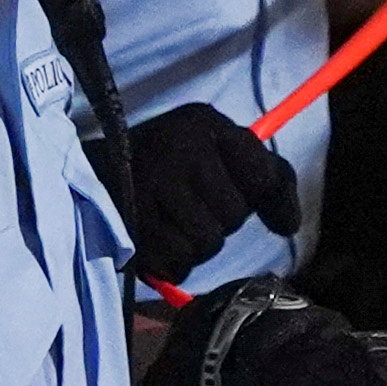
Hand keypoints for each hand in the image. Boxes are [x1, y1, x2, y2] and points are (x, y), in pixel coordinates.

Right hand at [113, 102, 302, 285]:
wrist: (97, 174)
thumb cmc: (173, 164)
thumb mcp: (220, 151)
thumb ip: (269, 178)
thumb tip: (289, 226)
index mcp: (205, 123)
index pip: (264, 177)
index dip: (270, 202)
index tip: (266, 212)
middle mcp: (178, 146)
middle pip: (235, 215)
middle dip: (221, 221)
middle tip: (194, 207)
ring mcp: (151, 182)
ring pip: (207, 243)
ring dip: (197, 246)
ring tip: (176, 224)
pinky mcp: (130, 220)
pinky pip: (177, 261)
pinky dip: (175, 262)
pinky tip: (160, 242)